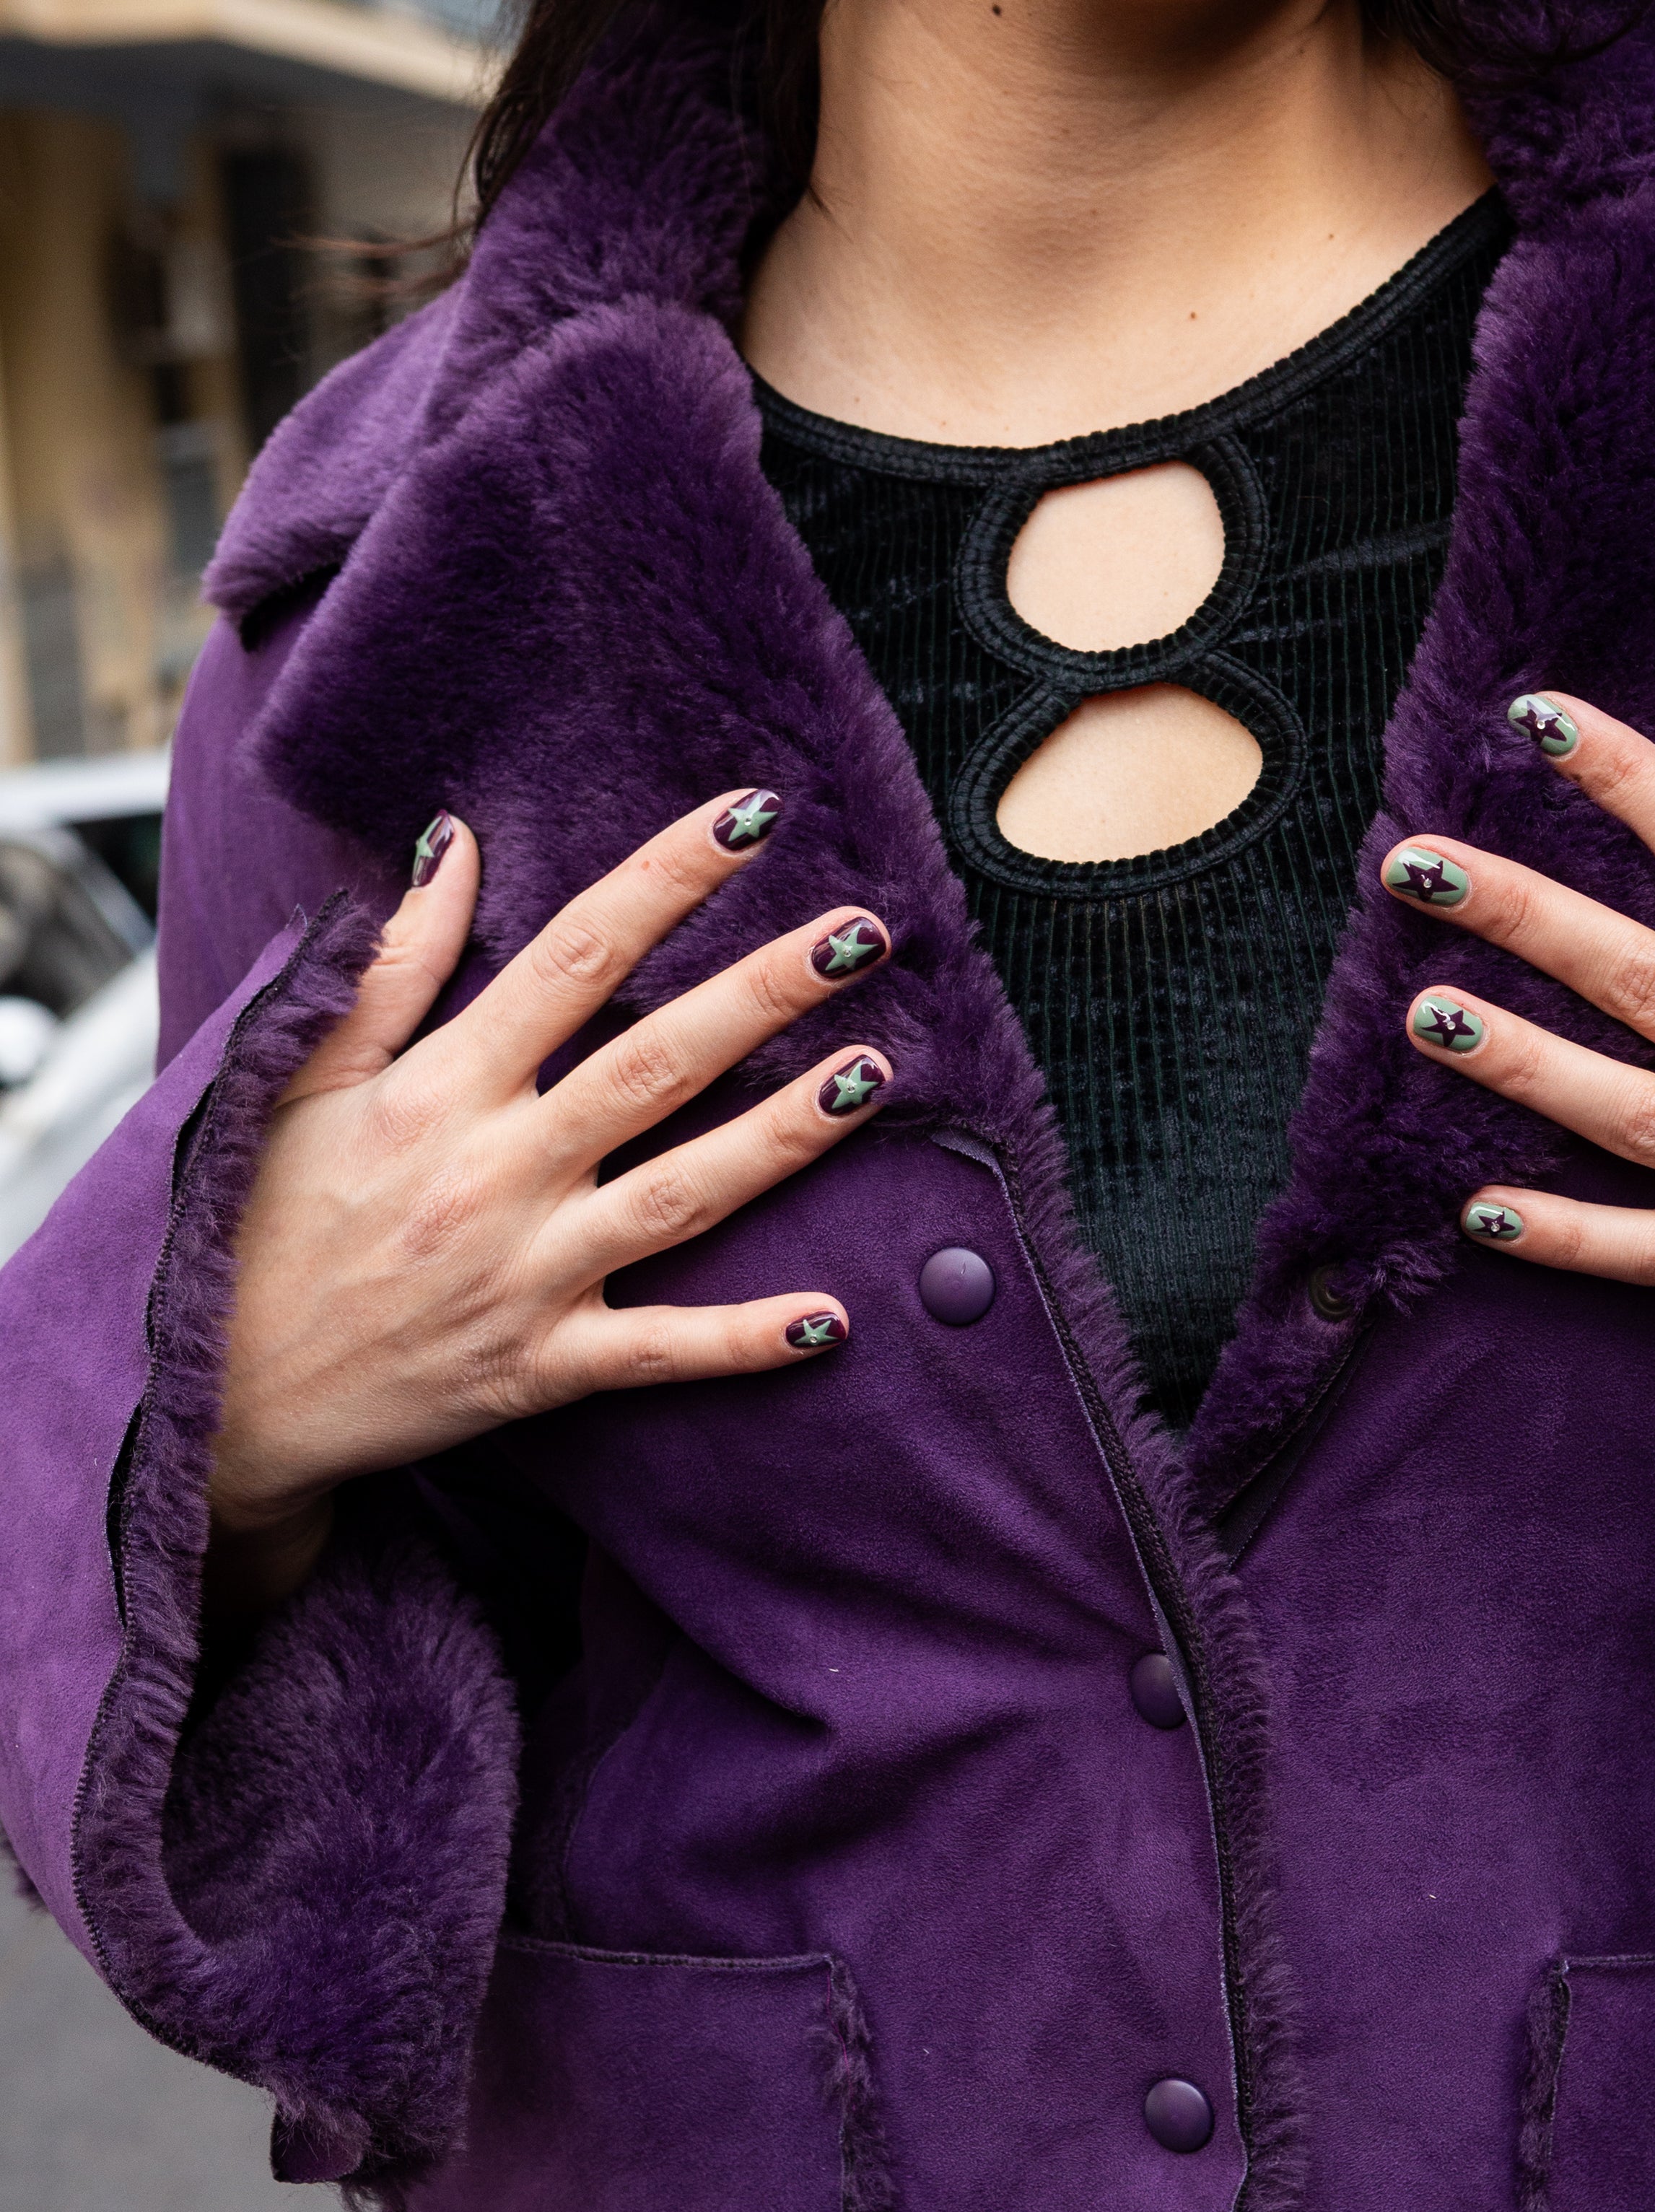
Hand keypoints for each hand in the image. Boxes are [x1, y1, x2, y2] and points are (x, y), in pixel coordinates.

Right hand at [207, 793, 894, 1611]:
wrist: (221, 1394)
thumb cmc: (261, 1220)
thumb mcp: (303, 1076)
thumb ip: (392, 963)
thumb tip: (454, 838)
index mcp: (440, 1088)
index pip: (575, 955)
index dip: (668, 879)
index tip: (751, 817)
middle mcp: (495, 1173)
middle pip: (656, 1064)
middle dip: (764, 994)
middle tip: (863, 931)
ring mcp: (527, 1275)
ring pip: (682, 1194)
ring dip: (785, 1136)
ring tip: (875, 1071)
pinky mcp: (542, 1367)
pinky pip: (660, 1351)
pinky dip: (746, 1340)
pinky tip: (834, 1318)